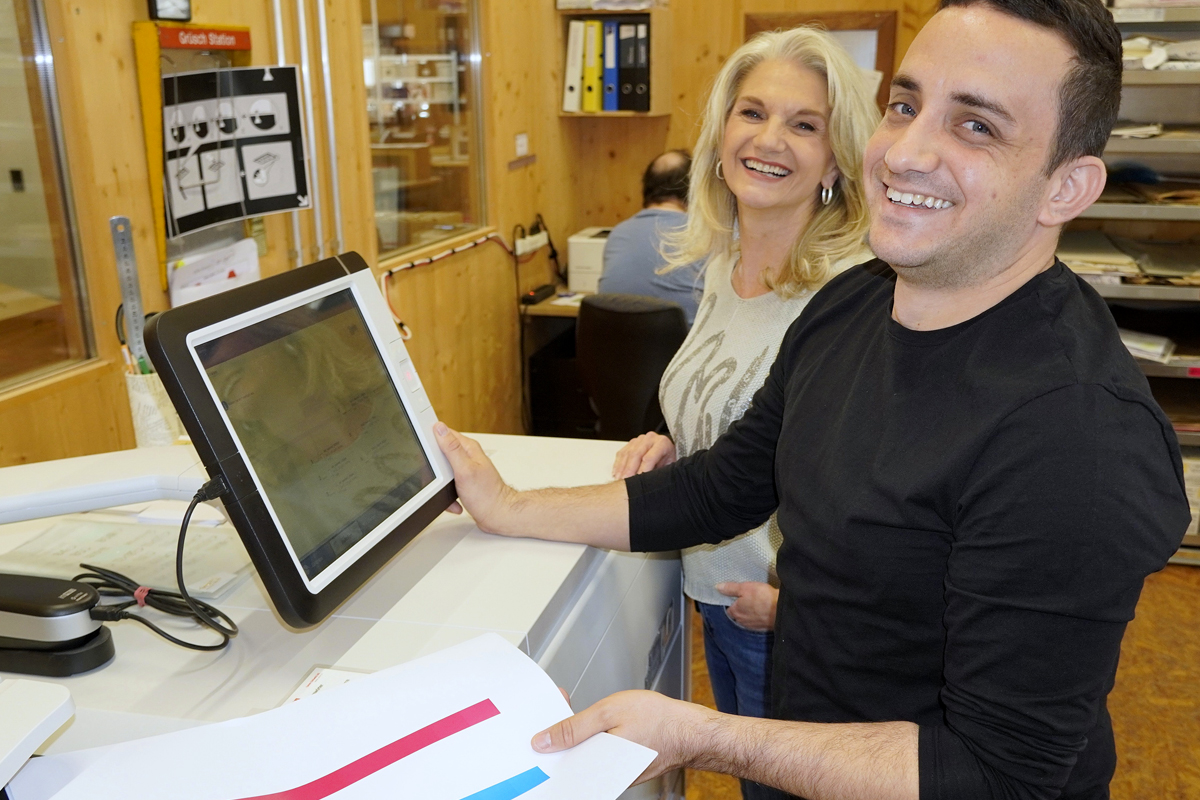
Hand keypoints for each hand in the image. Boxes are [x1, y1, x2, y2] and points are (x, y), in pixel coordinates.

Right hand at [433, 423, 514, 532]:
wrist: (498, 515)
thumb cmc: (486, 495)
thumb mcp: (464, 469)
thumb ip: (452, 448)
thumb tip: (440, 428)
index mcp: (468, 448)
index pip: (445, 433)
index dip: (431, 438)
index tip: (423, 449)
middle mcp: (468, 457)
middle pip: (441, 454)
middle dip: (435, 468)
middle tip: (440, 478)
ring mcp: (466, 470)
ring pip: (443, 472)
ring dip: (441, 484)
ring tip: (450, 491)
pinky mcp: (465, 483)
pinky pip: (448, 485)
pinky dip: (448, 495)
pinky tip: (454, 501)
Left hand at [532, 690, 712, 782]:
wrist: (689, 732)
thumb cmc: (657, 720)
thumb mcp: (608, 713)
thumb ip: (574, 728)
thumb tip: (544, 741)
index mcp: (596, 769)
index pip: (558, 761)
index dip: (547, 740)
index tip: (541, 724)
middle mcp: (603, 779)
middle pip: (570, 759)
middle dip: (562, 735)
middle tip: (563, 708)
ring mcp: (613, 777)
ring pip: (584, 758)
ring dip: (578, 737)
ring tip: (581, 714)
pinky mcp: (621, 772)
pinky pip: (598, 758)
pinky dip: (593, 741)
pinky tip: (598, 725)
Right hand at [612, 432, 676, 478]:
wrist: (666, 454)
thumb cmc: (668, 463)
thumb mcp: (669, 468)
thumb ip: (659, 473)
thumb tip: (649, 484)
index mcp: (662, 443)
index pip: (649, 457)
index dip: (642, 470)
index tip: (637, 480)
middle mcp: (650, 438)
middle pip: (636, 454)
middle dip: (629, 470)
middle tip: (625, 481)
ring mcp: (639, 439)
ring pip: (627, 453)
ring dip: (622, 468)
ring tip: (619, 480)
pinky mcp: (631, 443)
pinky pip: (621, 453)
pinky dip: (617, 465)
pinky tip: (616, 473)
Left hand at [716, 581, 777, 630]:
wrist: (781, 610)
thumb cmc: (762, 597)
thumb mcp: (745, 588)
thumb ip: (730, 588)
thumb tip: (717, 587)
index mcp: (735, 612)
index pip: (729, 609)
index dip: (732, 603)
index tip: (737, 597)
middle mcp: (742, 621)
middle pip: (737, 615)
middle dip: (740, 609)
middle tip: (747, 599)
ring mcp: (752, 626)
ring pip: (747, 619)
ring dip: (749, 614)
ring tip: (755, 605)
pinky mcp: (762, 628)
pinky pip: (756, 623)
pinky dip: (757, 618)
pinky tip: (762, 612)